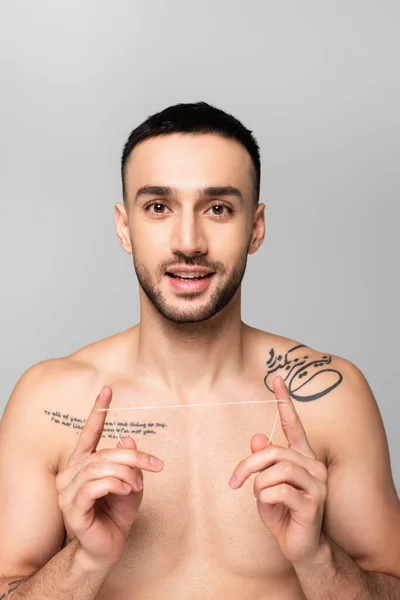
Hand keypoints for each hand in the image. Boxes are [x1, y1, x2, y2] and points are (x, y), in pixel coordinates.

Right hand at [56, 386, 163, 569]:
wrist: (107, 548)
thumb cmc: (117, 514)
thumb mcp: (131, 483)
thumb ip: (130, 462)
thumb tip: (129, 438)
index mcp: (83, 463)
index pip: (89, 433)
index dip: (98, 411)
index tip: (108, 390)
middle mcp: (70, 473)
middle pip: (104, 453)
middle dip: (134, 457)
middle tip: (156, 464)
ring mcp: (67, 491)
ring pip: (100, 467)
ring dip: (126, 474)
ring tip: (137, 486)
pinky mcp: (72, 508)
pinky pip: (94, 486)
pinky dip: (116, 484)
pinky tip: (126, 491)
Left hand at [228, 376, 327, 566]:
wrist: (301, 547)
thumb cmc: (283, 513)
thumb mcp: (266, 485)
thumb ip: (263, 463)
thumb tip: (256, 438)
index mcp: (302, 458)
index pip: (293, 425)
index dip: (284, 401)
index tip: (277, 379)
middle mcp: (313, 466)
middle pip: (274, 451)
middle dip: (248, 466)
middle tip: (235, 482)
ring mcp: (316, 484)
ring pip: (277, 470)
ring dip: (258, 484)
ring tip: (259, 497)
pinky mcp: (313, 503)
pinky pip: (279, 491)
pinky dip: (265, 498)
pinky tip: (268, 507)